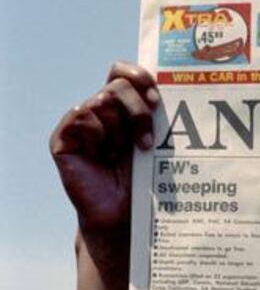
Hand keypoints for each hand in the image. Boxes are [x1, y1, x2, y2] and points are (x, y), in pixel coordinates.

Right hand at [50, 62, 159, 235]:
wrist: (121, 216)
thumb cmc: (140, 184)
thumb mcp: (152, 146)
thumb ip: (152, 117)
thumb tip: (166, 92)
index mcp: (119, 109)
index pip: (121, 72)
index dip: (138, 75)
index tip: (156, 96)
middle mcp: (98, 110)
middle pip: (118, 86)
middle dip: (138, 112)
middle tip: (147, 142)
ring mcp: (80, 122)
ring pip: (102, 101)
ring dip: (119, 133)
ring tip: (117, 157)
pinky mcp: (63, 136)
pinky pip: (82, 117)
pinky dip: (96, 136)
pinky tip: (98, 156)